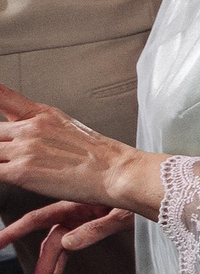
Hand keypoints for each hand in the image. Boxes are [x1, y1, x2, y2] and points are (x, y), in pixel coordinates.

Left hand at [0, 85, 145, 210]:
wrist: (116, 171)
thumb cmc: (100, 155)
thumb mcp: (68, 127)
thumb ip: (39, 126)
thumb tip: (21, 131)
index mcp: (42, 115)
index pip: (4, 97)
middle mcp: (30, 128)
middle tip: (7, 153)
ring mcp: (24, 149)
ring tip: (10, 165)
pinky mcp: (21, 172)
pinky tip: (6, 176)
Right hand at [0, 200, 131, 273]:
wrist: (155, 190)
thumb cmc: (140, 195)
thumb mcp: (122, 213)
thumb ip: (96, 228)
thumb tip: (68, 243)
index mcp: (77, 204)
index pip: (39, 219)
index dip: (16, 231)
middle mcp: (75, 213)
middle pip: (50, 245)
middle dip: (42, 270)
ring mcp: (80, 222)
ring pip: (57, 252)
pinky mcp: (88, 229)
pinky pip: (69, 251)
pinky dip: (61, 268)